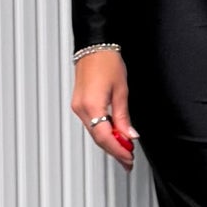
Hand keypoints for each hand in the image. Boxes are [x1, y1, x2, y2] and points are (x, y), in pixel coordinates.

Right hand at [70, 48, 135, 168]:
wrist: (94, 46)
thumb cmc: (107, 62)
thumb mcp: (121, 91)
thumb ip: (123, 117)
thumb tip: (129, 135)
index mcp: (91, 105)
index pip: (105, 137)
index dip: (118, 151)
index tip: (129, 158)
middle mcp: (81, 109)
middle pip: (98, 138)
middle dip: (114, 151)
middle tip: (128, 160)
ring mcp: (78, 107)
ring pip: (94, 133)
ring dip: (109, 143)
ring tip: (124, 150)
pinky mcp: (79, 104)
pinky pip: (91, 124)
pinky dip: (103, 132)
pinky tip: (114, 136)